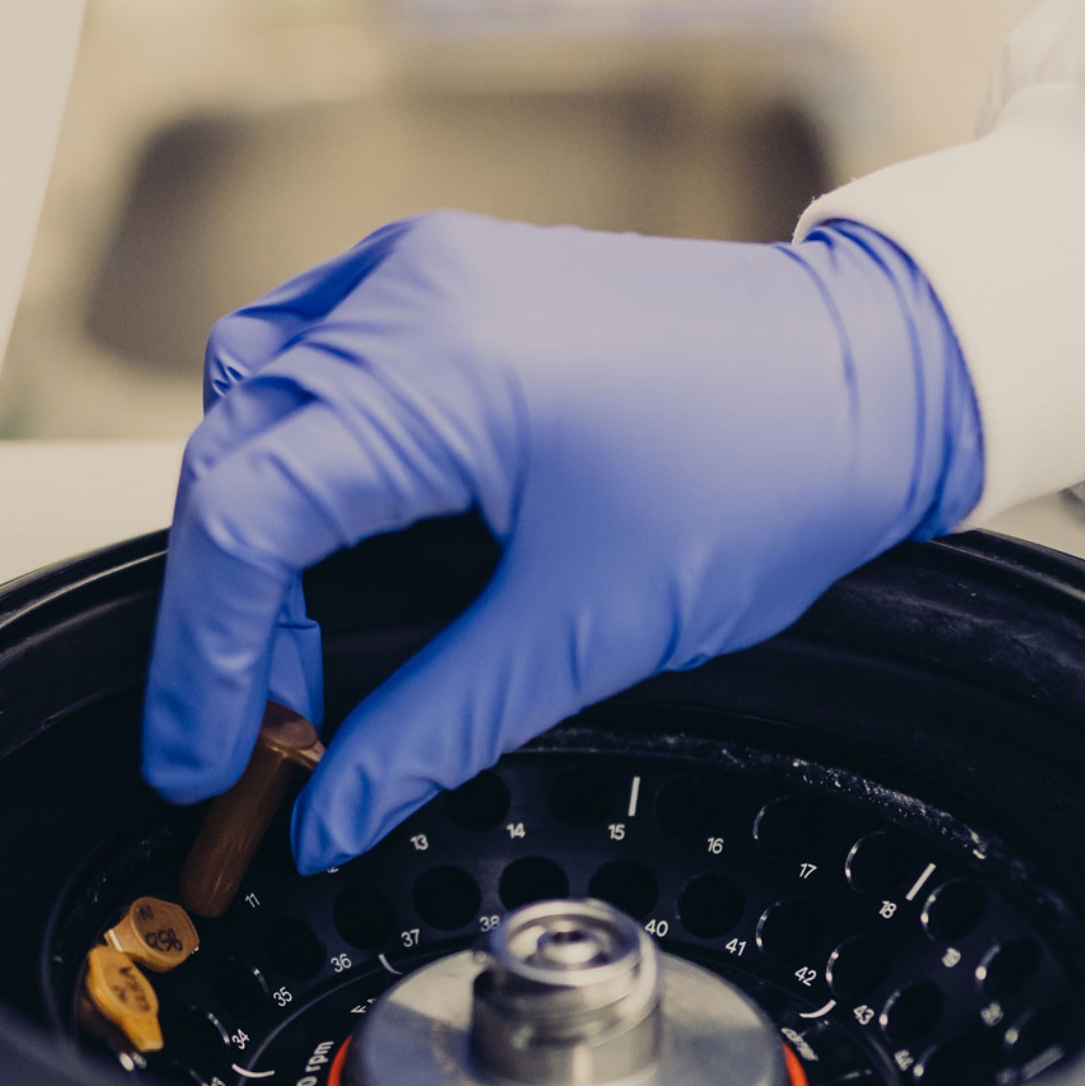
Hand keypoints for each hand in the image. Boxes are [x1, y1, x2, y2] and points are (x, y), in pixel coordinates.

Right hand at [140, 212, 981, 872]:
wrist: (878, 371)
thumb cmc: (766, 470)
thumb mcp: (586, 632)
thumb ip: (433, 728)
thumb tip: (331, 815)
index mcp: (433, 373)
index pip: (243, 517)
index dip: (206, 658)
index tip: (205, 759)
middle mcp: (404, 296)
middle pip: (228, 461)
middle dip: (224, 614)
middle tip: (252, 734)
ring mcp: (418, 270)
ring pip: (249, 403)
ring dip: (252, 530)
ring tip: (302, 647)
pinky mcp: (442, 275)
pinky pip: (307, 355)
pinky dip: (291, 454)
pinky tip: (324, 533)